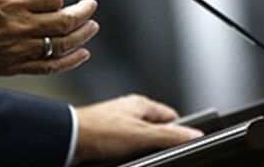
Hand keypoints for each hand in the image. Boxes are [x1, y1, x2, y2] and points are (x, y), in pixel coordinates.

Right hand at [0, 0, 98, 77]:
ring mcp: (20, 48)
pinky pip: (49, 66)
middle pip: (66, 20)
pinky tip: (81, 54)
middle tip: (90, 6)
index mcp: (15, 1)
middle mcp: (22, 26)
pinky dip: (70, 61)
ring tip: (92, 27)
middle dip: (83, 12)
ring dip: (82, 35)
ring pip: (62, 44)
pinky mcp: (15, 66)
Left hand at [72, 95, 202, 163]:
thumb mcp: (142, 136)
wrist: (68, 139)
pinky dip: (125, 154)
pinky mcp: (105, 137)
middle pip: (155, 129)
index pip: (171, 117)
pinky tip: (122, 158)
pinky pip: (123, 146)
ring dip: (139, 150)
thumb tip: (195, 135)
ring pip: (139, 139)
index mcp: (141, 104)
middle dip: (157, 143)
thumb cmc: (100, 131)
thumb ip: (170, 136)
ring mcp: (116, 124)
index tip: (183, 144)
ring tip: (135, 156)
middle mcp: (129, 112)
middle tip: (156, 154)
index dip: (178, 131)